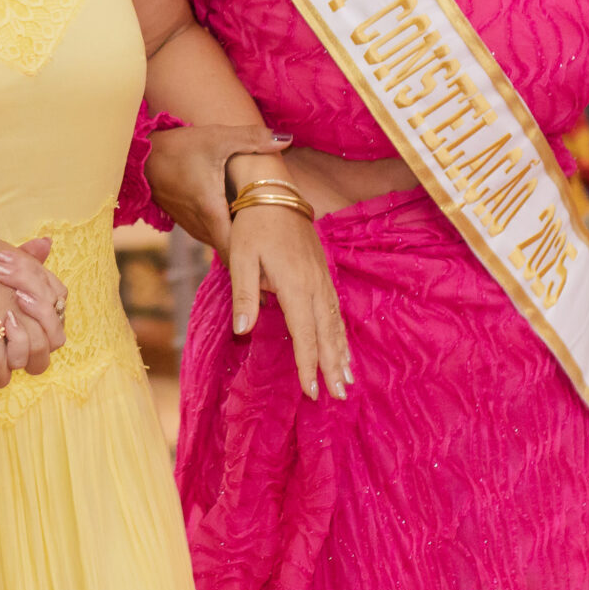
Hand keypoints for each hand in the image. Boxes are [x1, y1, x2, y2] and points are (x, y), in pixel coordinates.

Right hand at [143, 125, 295, 250]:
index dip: (256, 260)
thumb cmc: (180, 146)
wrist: (141, 154)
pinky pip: (212, 235)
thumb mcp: (218, 138)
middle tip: (279, 252)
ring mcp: (191, 225)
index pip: (236, 251)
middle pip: (232, 251)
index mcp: (211, 210)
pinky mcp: (186, 221)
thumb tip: (285, 139)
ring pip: (221, 244)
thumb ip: (253, 139)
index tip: (276, 263)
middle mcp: (201, 225)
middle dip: (253, 255)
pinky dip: (227, 234)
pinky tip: (241, 222)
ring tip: (266, 240)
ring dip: (239, 244)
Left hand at [223, 202, 350, 400]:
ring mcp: (322, 279)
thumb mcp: (240, 258)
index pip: (304, 334)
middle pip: (326, 333)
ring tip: (348, 379)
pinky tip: (342, 345)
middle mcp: (314, 285)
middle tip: (339, 396)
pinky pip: (336, 309)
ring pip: (335, 323)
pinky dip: (341, 332)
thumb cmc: (253, 226)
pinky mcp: (323, 273)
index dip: (308, 364)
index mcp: (294, 285)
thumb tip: (243, 332)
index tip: (312, 391)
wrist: (275, 193)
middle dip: (332, 366)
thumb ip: (244, 295)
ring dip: (341, 352)